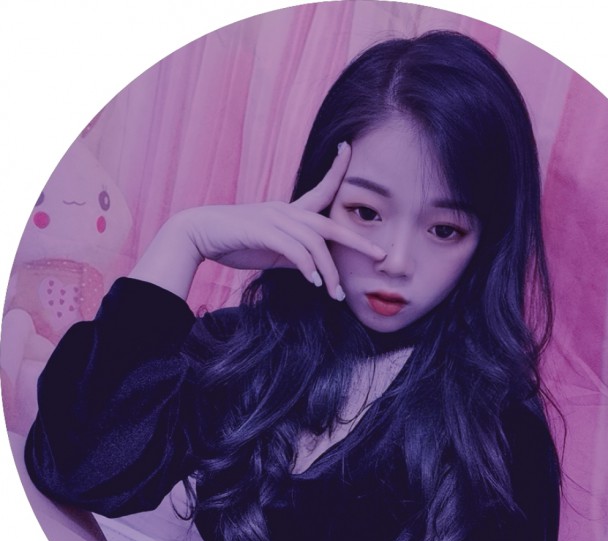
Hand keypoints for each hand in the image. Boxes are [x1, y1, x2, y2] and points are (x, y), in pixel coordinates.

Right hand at [175, 142, 384, 299]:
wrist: (197, 235)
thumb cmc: (233, 242)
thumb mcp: (270, 250)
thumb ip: (292, 255)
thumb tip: (312, 269)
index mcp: (289, 212)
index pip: (321, 189)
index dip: (337, 170)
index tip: (349, 148)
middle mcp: (286, 211)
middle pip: (330, 226)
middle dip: (358, 240)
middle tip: (380, 255)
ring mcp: (275, 220)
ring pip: (315, 244)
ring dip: (329, 272)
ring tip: (335, 294)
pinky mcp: (263, 232)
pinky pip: (295, 251)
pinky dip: (308, 269)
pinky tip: (315, 284)